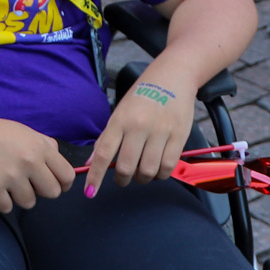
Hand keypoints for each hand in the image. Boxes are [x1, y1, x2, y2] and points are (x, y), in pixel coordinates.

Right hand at [0, 112, 76, 212]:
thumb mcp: (22, 131)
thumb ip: (44, 144)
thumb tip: (59, 160)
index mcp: (39, 146)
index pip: (66, 176)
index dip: (62, 184)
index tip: (52, 185)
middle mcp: (29, 161)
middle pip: (52, 193)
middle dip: (40, 191)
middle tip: (25, 184)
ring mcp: (11, 175)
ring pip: (29, 202)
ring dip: (18, 197)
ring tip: (5, 182)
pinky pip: (6, 207)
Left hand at [85, 69, 196, 196]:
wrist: (172, 77)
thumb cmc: (142, 96)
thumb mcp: (119, 112)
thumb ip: (106, 139)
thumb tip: (91, 163)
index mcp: (120, 120)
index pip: (104, 153)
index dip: (95, 176)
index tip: (90, 192)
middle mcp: (139, 126)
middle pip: (127, 167)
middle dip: (122, 180)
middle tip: (123, 179)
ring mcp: (160, 131)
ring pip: (148, 171)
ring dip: (142, 178)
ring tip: (142, 172)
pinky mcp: (179, 136)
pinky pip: (168, 167)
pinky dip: (160, 174)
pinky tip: (157, 168)